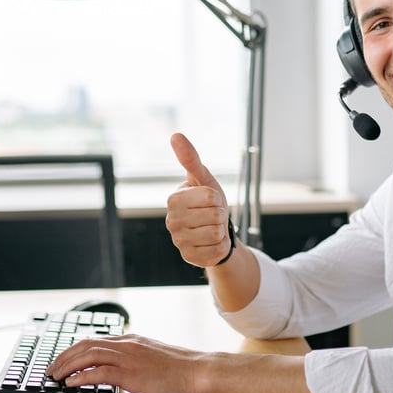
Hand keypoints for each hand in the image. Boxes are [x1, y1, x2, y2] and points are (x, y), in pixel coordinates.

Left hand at [46, 334, 205, 392]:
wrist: (199, 371)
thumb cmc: (181, 370)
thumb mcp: (153, 358)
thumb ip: (135, 359)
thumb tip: (121, 370)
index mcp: (131, 341)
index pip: (95, 340)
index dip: (75, 349)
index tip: (63, 359)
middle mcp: (126, 345)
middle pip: (85, 344)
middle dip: (65, 356)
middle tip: (52, 369)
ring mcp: (128, 358)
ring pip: (88, 355)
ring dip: (68, 365)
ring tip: (56, 376)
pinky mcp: (131, 373)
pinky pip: (99, 372)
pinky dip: (81, 376)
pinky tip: (72, 383)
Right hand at [166, 133, 232, 266]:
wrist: (214, 230)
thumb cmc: (208, 202)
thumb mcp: (203, 178)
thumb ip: (190, 158)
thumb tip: (175, 135)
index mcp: (174, 199)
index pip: (211, 197)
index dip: (218, 199)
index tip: (211, 201)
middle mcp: (172, 221)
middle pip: (215, 216)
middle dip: (220, 215)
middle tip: (212, 216)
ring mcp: (178, 241)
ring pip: (216, 234)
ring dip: (221, 232)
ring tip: (212, 229)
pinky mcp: (188, 257)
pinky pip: (216, 251)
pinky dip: (220, 247)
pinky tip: (211, 243)